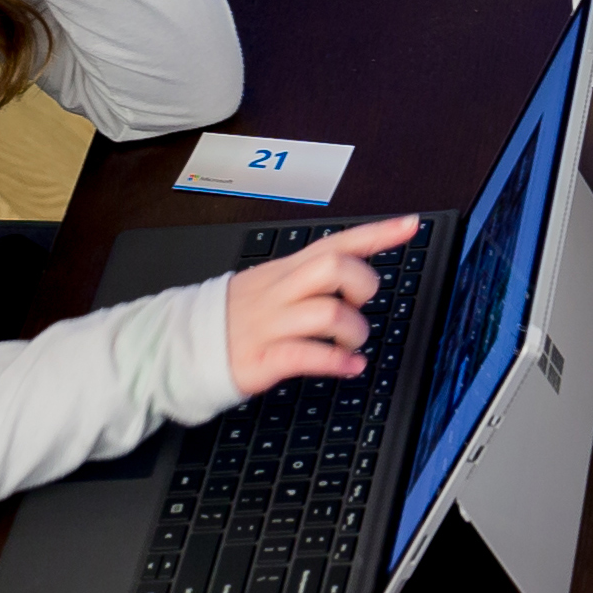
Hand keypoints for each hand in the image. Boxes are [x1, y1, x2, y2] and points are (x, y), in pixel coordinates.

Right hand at [223, 215, 414, 394]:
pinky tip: (348, 366)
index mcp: (285, 270)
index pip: (337, 241)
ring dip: (354, 332)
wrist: (182, 347)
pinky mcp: (261, 358)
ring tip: (351, 346)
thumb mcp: (271, 285)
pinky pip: (307, 355)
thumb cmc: (236, 319)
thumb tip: (356, 274)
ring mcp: (270, 324)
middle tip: (359, 307)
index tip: (411, 225)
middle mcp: (280, 291)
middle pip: (333, 266)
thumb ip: (309, 277)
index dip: (377, 233)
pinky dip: (337, 362)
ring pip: (327, 313)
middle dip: (362, 285)